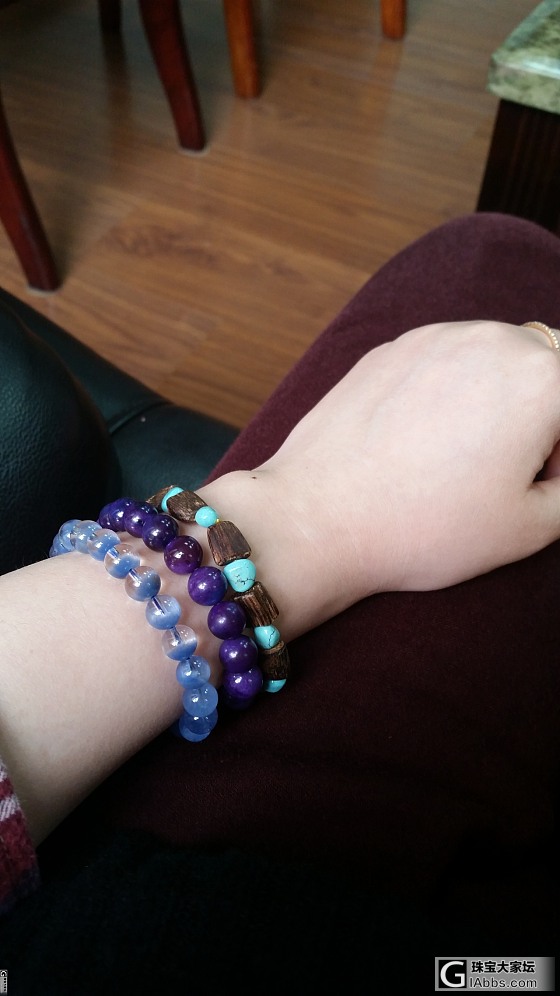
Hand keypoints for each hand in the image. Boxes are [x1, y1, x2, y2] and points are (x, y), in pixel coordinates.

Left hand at [255, 320, 559, 595]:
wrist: (319, 518)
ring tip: (458, 455)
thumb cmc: (426, 528)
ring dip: (496, 395)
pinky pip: (443, 359)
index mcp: (541, 379)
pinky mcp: (389, 348)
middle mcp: (493, 341)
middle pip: (546, 365)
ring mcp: (434, 337)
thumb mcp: (530, 528)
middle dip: (542, 412)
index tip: (541, 478)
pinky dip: (449, 389)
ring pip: (495, 355)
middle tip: (506, 468)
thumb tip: (559, 470)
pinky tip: (418, 440)